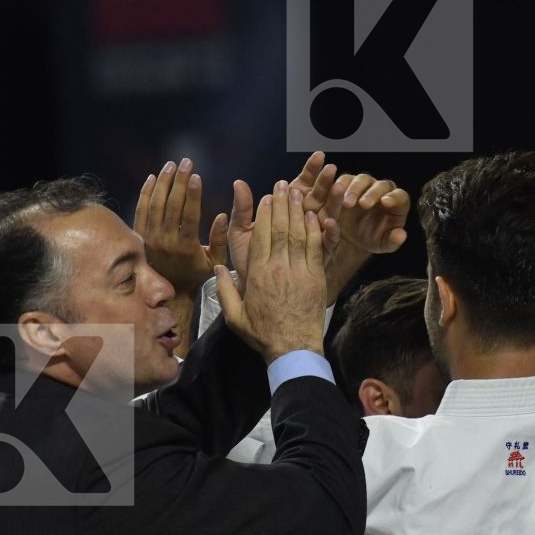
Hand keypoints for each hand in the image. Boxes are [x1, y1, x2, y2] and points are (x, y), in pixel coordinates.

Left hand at [134, 159, 213, 295]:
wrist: (169, 289)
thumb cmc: (196, 273)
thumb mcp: (214, 261)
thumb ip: (220, 239)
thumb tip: (222, 216)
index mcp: (186, 246)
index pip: (189, 215)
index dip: (193, 194)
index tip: (197, 176)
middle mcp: (165, 241)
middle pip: (171, 205)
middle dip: (179, 180)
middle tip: (186, 162)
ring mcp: (150, 238)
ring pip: (155, 204)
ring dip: (163, 182)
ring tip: (171, 165)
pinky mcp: (139, 236)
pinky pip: (140, 210)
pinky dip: (146, 192)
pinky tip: (153, 177)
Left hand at [211, 152, 340, 274]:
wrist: (255, 292)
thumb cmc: (247, 262)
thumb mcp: (240, 233)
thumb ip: (242, 210)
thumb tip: (238, 182)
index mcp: (285, 213)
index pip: (300, 186)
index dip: (310, 171)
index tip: (319, 156)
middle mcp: (301, 223)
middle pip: (317, 198)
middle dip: (325, 182)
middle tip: (333, 167)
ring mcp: (312, 239)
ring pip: (327, 216)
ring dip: (334, 202)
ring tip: (339, 186)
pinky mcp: (319, 257)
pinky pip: (328, 243)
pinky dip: (331, 233)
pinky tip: (331, 222)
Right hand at [213, 181, 327, 362]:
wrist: (293, 349)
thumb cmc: (262, 334)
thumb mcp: (234, 316)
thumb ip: (224, 291)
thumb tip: (217, 268)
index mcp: (257, 275)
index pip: (260, 236)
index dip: (264, 214)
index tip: (266, 198)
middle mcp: (279, 268)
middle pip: (280, 228)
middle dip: (281, 204)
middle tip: (282, 185)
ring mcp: (300, 272)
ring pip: (299, 234)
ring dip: (298, 211)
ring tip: (297, 192)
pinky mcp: (317, 278)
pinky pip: (315, 248)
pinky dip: (315, 230)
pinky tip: (313, 215)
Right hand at [325, 173, 408, 255]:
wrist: (351, 237)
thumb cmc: (373, 238)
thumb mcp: (383, 244)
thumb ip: (393, 240)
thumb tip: (401, 235)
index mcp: (397, 204)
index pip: (400, 196)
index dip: (394, 197)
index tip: (386, 202)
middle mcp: (383, 191)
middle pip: (381, 185)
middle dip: (372, 194)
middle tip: (363, 205)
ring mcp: (366, 185)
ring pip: (363, 180)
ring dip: (355, 190)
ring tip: (346, 205)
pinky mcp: (349, 183)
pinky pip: (345, 180)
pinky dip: (341, 186)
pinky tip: (335, 196)